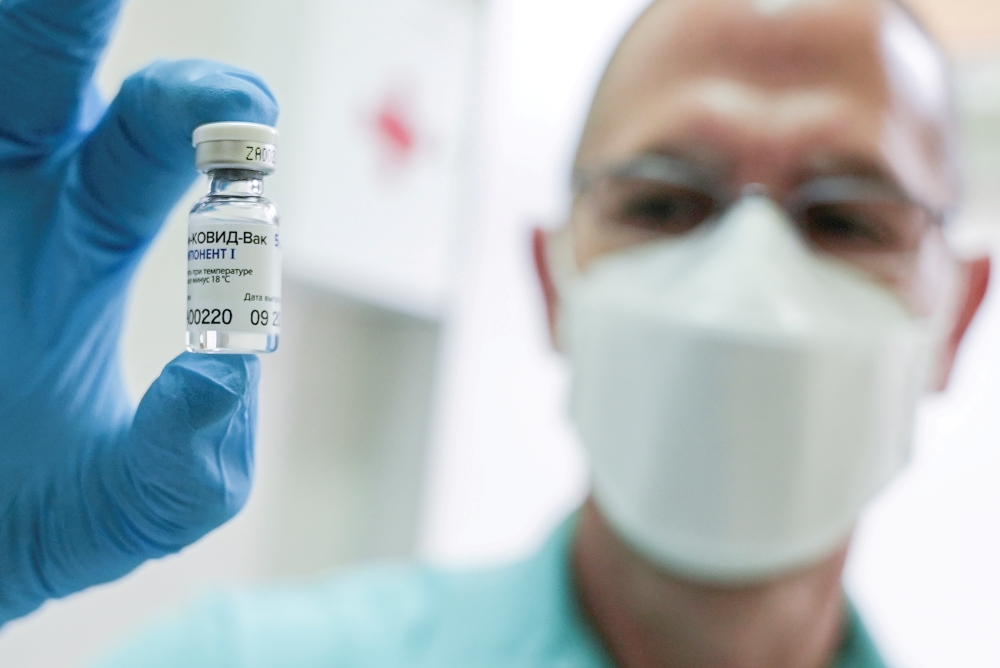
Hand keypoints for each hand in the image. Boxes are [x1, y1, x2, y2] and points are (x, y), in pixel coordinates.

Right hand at [0, 0, 277, 624]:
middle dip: (62, 14)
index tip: (250, 116)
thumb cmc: (24, 521)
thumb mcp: (130, 504)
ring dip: (8, 40)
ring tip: (32, 22)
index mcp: (81, 228)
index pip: (152, 137)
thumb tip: (227, 371)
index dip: (206, 111)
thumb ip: (190, 458)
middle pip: (30, 63)